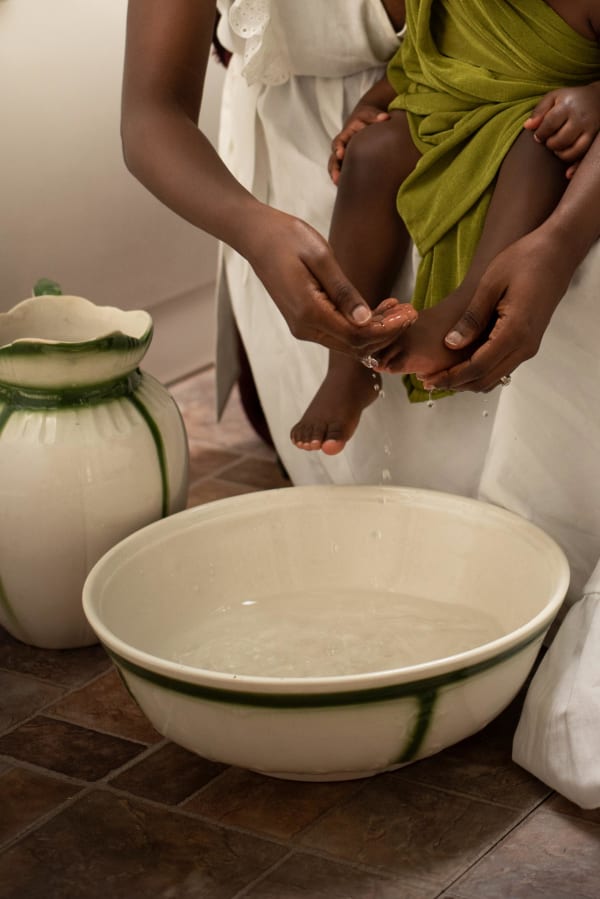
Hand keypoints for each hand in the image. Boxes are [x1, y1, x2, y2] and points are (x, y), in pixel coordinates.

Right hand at [245, 207, 415, 358]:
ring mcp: (304, 327)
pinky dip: (361, 326)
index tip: (409, 313)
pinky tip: (380, 309)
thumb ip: (344, 291)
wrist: (256, 236)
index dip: (387, 329)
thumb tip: (366, 319)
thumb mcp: (321, 257)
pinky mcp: (305, 321)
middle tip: (411, 312)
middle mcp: (305, 328)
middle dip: (387, 333)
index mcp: (309, 312)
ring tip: (400, 308)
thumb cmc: (287, 238)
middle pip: (355, 345)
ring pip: (348, 342)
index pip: (357, 335)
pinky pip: (338, 332)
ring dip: (376, 330)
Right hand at [329, 105, 390, 184]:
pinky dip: (342, 179)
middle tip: (336, 178)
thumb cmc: (368, 118)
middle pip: (334, 158)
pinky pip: (342, 171)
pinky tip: (345, 188)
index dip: (339, 148)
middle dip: (334, 168)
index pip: (339, 141)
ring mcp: (343, 155)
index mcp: (346, 134)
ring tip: (338, 185)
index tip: (340, 154)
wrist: (366, 120)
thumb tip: (385, 118)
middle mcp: (342, 146)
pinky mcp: (347, 162)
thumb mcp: (370, 114)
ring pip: (335, 166)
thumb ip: (376, 116)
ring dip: (336, 176)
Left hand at [419, 230, 574, 392]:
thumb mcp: (491, 283)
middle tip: (427, 381)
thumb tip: (451, 343)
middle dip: (456, 384)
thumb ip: (472, 317)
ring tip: (440, 375)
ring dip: (467, 380)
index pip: (478, 367)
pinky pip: (502, 366)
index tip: (427, 380)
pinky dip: (480, 371)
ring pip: (494, 376)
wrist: (558, 253)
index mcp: (515, 332)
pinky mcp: (528, 342)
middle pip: (486, 379)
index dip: (451, 377)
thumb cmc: (525, 260)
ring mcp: (529, 346)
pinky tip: (461, 363)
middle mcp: (525, 346)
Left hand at [524, 83, 599, 177]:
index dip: (541, 134)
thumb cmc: (570, 100)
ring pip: (572, 151)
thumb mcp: (553, 98)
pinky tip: (567, 173)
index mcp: (568, 106)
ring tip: (558, 148)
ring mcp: (590, 130)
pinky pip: (584, 158)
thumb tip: (527, 126)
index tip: (539, 136)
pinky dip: (574, 168)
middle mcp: (580, 118)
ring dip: (560, 154)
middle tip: (550, 141)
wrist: (597, 98)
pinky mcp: (594, 140)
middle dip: (550, 144)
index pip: (550, 124)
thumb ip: (539, 111)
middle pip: (560, 140)